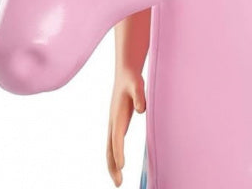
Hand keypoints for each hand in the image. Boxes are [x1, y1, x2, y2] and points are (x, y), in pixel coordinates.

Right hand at [107, 69, 146, 186]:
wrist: (125, 73)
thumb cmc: (132, 79)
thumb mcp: (137, 84)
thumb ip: (140, 95)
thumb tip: (142, 109)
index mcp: (117, 114)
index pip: (117, 137)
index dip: (119, 152)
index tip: (122, 167)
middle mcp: (113, 122)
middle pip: (109, 148)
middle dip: (113, 166)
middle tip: (119, 183)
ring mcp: (113, 124)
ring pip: (109, 148)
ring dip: (112, 165)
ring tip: (118, 181)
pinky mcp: (117, 124)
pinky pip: (113, 144)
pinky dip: (114, 157)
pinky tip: (118, 166)